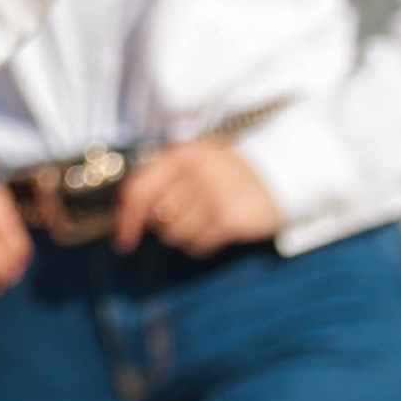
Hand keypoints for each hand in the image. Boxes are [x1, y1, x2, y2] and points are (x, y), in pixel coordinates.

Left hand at [116, 138, 282, 255]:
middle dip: (164, 226)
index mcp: (178, 155)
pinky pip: (198, 245)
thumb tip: (131, 213)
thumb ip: (163, 178)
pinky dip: (201, 244)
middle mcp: (192, 173)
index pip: (139, 190)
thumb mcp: (195, 161)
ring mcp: (212, 196)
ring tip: (203, 221)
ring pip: (175, 235)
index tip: (123, 240)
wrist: (277, 175)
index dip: (126, 219)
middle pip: (157, 219)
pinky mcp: (229, 219)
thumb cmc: (227, 172)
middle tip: (185, 217)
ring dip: (184, 236)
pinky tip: (215, 231)